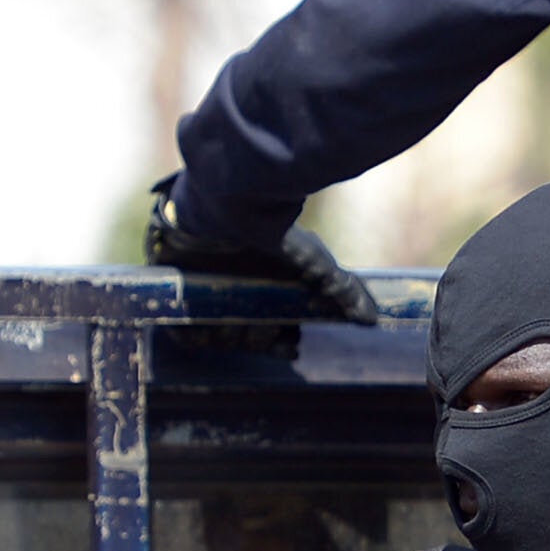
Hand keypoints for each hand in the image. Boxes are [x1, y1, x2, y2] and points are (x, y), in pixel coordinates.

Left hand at [144, 183, 382, 326]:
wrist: (224, 205)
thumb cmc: (271, 231)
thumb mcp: (315, 262)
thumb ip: (344, 290)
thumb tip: (372, 321)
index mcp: (265, 289)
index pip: (273, 332)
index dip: (282, 344)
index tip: (291, 345)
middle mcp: (235, 293)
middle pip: (247, 337)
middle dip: (259, 338)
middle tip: (266, 325)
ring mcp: (205, 293)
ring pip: (218, 335)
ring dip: (233, 336)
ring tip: (240, 317)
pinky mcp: (176, 294)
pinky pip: (184, 332)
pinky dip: (198, 335)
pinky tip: (212, 323)